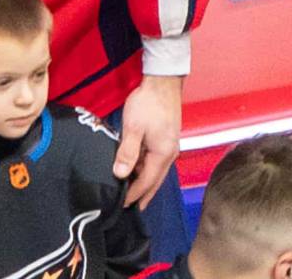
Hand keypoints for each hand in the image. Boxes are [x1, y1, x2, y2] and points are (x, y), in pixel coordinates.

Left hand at [112, 74, 182, 208]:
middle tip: (133, 208)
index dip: (135, 194)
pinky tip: (137, 170)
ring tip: (133, 193)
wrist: (162, 82)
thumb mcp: (133, 128)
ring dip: (145, 182)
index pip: (147, 181)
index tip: (123, 205)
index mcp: (163, 154)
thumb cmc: (147, 104)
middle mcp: (170, 153)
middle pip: (155, 180)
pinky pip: (155, 160)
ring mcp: (169, 146)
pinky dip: (146, 169)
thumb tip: (121, 174)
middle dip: (144, 194)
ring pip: (156, 170)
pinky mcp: (165, 139)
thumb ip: (127, 152)